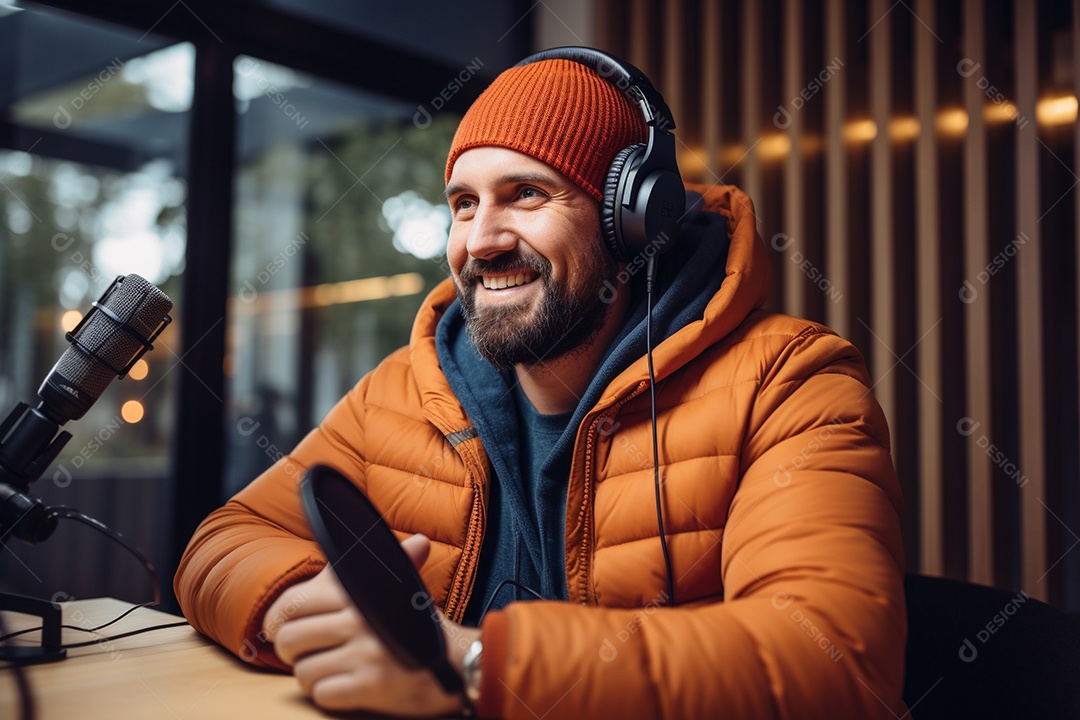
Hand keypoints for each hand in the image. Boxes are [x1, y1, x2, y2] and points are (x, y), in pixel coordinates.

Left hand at [262, 534, 479, 715]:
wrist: (460, 663)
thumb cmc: (420, 626)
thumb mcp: (400, 586)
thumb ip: (378, 562)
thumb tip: (414, 539)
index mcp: (357, 589)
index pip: (289, 603)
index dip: (277, 620)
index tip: (283, 629)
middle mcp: (359, 616)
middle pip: (288, 640)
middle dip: (292, 652)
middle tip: (308, 652)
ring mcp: (365, 651)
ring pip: (302, 671)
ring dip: (313, 675)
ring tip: (334, 669)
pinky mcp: (371, 685)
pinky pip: (322, 694)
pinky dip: (330, 695)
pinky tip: (349, 687)